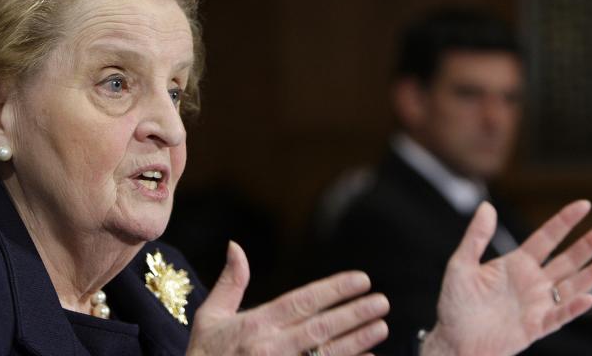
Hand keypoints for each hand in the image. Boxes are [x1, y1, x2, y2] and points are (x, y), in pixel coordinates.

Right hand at [186, 242, 388, 355]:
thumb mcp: (210, 317)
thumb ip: (230, 282)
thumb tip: (235, 246)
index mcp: (255, 325)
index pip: (302, 301)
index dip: (333, 289)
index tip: (360, 279)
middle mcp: (270, 347)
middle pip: (320, 327)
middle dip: (354, 313)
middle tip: (382, 301)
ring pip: (326, 353)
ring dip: (357, 340)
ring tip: (381, 326)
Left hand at [422, 201, 591, 355]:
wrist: (454, 340)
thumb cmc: (455, 304)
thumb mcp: (461, 264)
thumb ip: (476, 237)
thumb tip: (486, 206)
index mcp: (515, 264)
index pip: (546, 238)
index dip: (564, 222)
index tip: (583, 205)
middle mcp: (531, 282)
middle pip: (566, 259)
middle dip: (587, 244)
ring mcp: (537, 304)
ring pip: (571, 286)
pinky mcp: (537, 326)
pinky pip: (560, 316)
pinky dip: (574, 307)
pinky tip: (588, 297)